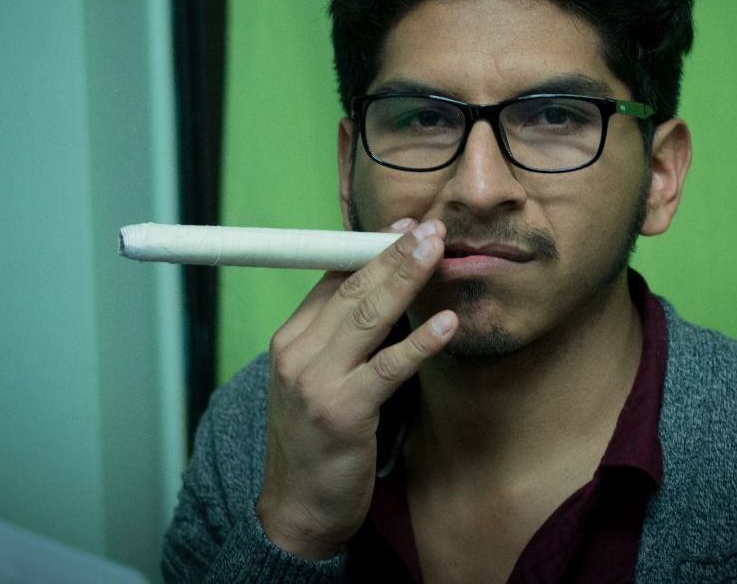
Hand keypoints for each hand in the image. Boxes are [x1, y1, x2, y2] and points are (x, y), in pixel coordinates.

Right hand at [255, 218, 456, 558]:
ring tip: (437, 252)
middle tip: (430, 228)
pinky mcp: (342, 413)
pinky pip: (387, 369)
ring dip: (405, 279)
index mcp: (290, 339)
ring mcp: (316, 382)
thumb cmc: (318, 443)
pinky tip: (446, 324)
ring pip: (367, 317)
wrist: (296, 511)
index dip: (369, 248)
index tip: (404, 226)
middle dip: (393, 253)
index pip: (332, 279)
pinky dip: (418, 343)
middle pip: (351, 289)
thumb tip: (388, 291)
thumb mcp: (318, 380)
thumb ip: (343, 339)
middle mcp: (296, 353)